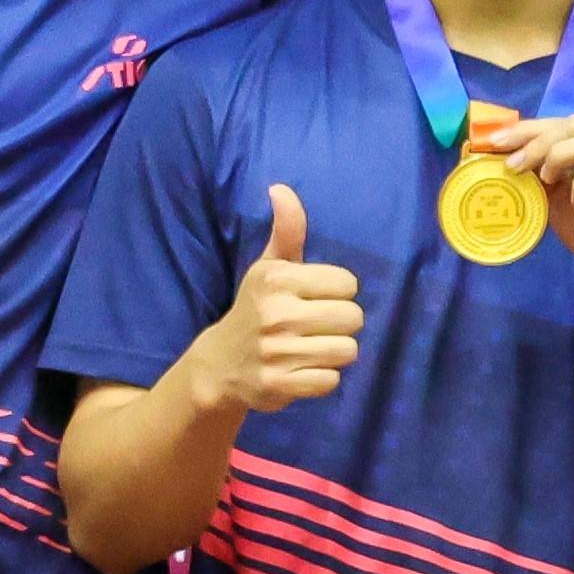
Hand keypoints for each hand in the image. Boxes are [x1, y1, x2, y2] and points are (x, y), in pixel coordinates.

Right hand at [188, 184, 362, 413]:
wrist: (220, 365)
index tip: (315, 298)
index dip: (337, 292)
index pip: (347, 283)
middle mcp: (276, 314)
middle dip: (341, 323)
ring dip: (335, 352)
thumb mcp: (269, 267)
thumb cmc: (256, 308)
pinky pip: (331, 381)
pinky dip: (322, 378)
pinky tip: (302, 369)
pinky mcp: (279, 385)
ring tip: (312, 348)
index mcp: (277, 279)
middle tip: (317, 326)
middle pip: (353, 318)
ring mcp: (277, 352)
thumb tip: (281, 188)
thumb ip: (287, 231)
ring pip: (347, 351)